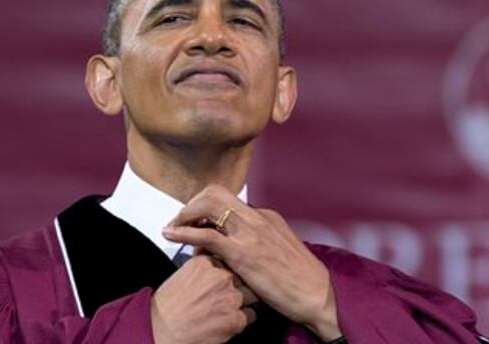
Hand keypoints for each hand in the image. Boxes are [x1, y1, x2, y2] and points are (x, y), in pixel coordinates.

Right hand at [151, 255, 257, 343]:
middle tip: (224, 297)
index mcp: (205, 263)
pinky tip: (227, 323)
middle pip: (242, 276)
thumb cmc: (166, 309)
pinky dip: (242, 320)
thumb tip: (212, 267)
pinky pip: (251, 315)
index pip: (229, 258)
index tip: (224, 278)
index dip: (228, 270)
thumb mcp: (181, 275)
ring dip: (242, 302)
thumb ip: (201, 267)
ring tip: (225, 310)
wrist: (161, 331)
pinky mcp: (236, 319)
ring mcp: (231, 298)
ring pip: (251, 295)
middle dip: (238, 285)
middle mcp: (221, 277)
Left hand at [162, 185, 340, 340]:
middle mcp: (257, 218)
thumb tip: (238, 242)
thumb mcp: (279, 249)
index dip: (204, 207)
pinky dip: (183, 231)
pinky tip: (170, 234)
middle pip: (214, 193)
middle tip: (179, 220)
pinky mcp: (243, 253)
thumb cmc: (300, 279)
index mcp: (265, 216)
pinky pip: (206, 235)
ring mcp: (250, 233)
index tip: (194, 219)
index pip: (227, 200)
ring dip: (184, 214)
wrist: (317, 294)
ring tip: (172, 227)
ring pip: (208, 206)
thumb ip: (259, 240)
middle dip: (191, 204)